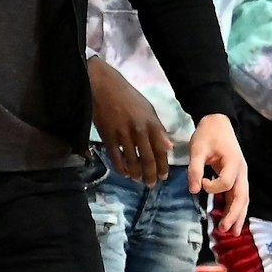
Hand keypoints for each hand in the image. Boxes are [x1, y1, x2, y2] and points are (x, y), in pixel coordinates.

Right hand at [88, 54, 170, 184]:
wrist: (103, 87)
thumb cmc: (127, 96)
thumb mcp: (148, 109)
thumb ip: (158, 128)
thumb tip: (168, 147)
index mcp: (151, 123)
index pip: (161, 149)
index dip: (163, 165)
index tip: (164, 176)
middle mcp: (139, 131)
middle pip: (147, 158)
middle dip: (151, 174)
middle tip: (151, 184)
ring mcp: (123, 135)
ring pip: (132, 160)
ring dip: (136, 173)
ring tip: (138, 179)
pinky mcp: (108, 137)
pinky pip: (115, 157)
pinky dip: (121, 167)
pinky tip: (124, 173)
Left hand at [189, 113, 247, 233]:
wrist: (217, 122)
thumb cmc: (207, 134)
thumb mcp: (197, 148)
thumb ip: (195, 169)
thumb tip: (193, 191)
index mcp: (234, 162)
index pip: (227, 182)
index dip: (213, 187)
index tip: (201, 182)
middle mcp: (242, 171)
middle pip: (242, 196)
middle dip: (234, 214)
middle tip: (224, 230)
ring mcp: (241, 175)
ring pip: (243, 199)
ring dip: (238, 215)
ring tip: (231, 232)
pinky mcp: (237, 176)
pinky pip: (238, 195)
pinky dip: (236, 208)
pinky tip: (231, 220)